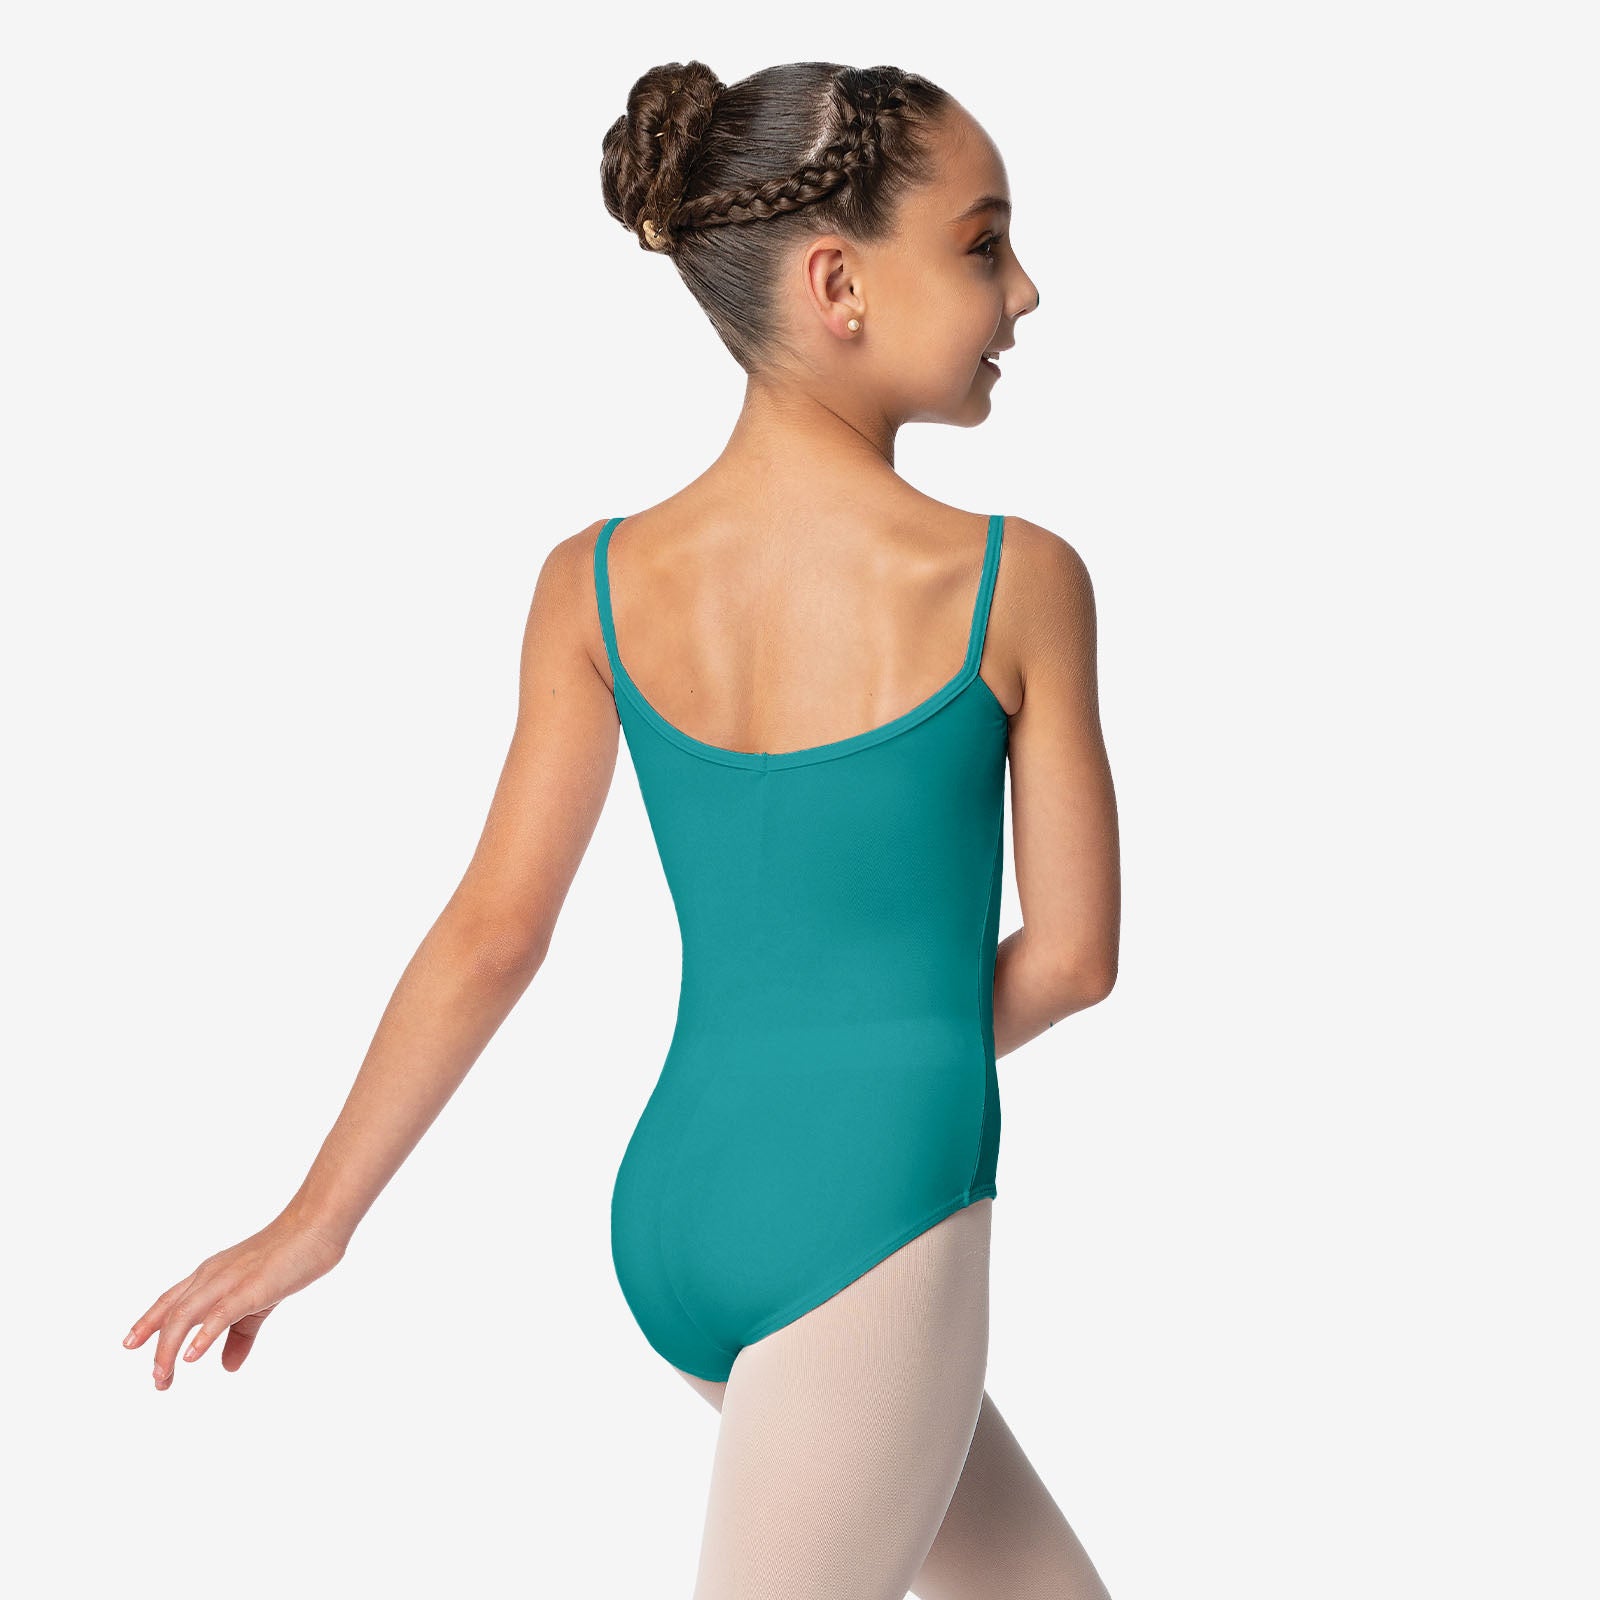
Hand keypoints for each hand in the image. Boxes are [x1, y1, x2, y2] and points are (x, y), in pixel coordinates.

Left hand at [122, 1214, 347, 1389]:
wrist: (316, 1225)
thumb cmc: (291, 1256)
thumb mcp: (260, 1300)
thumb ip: (242, 1333)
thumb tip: (227, 1367)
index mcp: (212, 1273)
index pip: (171, 1299)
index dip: (149, 1321)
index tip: (129, 1343)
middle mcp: (213, 1275)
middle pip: (171, 1312)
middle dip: (157, 1347)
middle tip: (157, 1379)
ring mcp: (230, 1279)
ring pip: (185, 1314)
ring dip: (169, 1348)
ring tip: (163, 1376)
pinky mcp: (251, 1287)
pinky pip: (220, 1313)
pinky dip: (202, 1335)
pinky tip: (192, 1356)